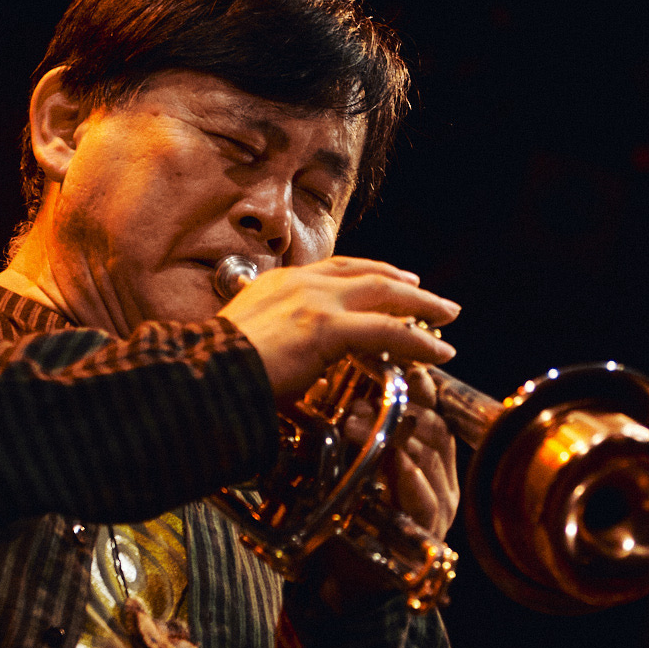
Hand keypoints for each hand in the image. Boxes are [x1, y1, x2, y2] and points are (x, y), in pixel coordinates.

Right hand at [217, 256, 458, 401]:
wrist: (201, 379)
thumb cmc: (214, 372)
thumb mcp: (243, 342)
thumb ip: (271, 339)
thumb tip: (285, 358)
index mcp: (278, 283)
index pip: (337, 268)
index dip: (371, 272)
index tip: (394, 278)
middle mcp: (300, 283)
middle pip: (369, 273)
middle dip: (406, 284)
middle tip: (432, 297)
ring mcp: (315, 302)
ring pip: (386, 294)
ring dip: (422, 306)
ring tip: (447, 317)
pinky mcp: (326, 327)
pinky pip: (388, 330)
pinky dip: (419, 341)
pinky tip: (438, 352)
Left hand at [313, 365, 461, 611]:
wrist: (345, 578)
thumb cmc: (348, 514)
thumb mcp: (351, 465)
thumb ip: (356, 432)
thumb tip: (337, 386)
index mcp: (431, 457)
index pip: (434, 410)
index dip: (418, 387)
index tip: (393, 367)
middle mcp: (443, 478)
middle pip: (435, 428)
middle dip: (400, 407)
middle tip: (360, 397)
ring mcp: (440, 506)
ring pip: (431, 457)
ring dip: (396, 436)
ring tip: (357, 422)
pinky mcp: (429, 533)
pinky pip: (426, 497)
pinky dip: (409, 476)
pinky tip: (392, 459)